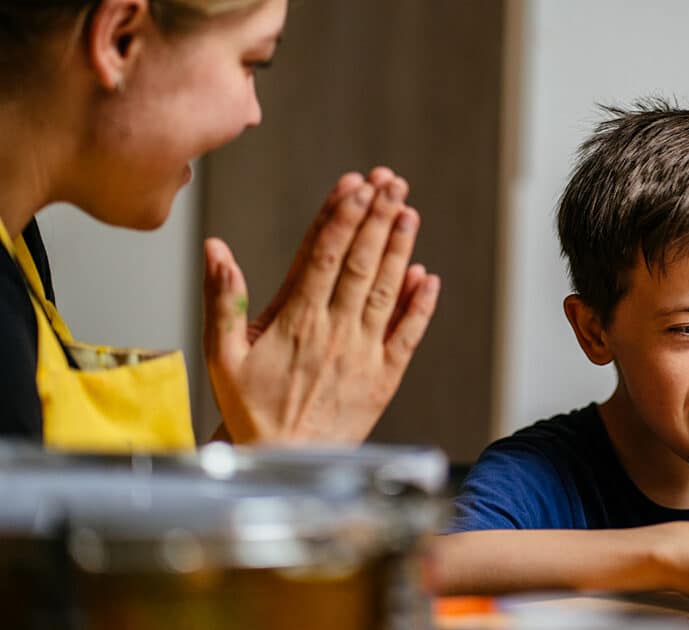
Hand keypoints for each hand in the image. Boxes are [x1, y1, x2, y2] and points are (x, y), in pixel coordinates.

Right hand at [202, 168, 439, 443]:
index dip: (342, 217)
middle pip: (361, 264)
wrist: (285, 461)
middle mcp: (335, 331)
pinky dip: (420, 305)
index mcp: (295, 320)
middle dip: (377, 218)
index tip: (355, 185)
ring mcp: (363, 353)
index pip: (323, 256)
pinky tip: (428, 276)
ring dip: (400, 249)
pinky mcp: (385, 377)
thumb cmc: (250, 408)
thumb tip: (215, 248)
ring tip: (408, 211)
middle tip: (392, 182)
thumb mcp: (220, 355)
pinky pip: (408, 335)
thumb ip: (221, 298)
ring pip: (387, 291)